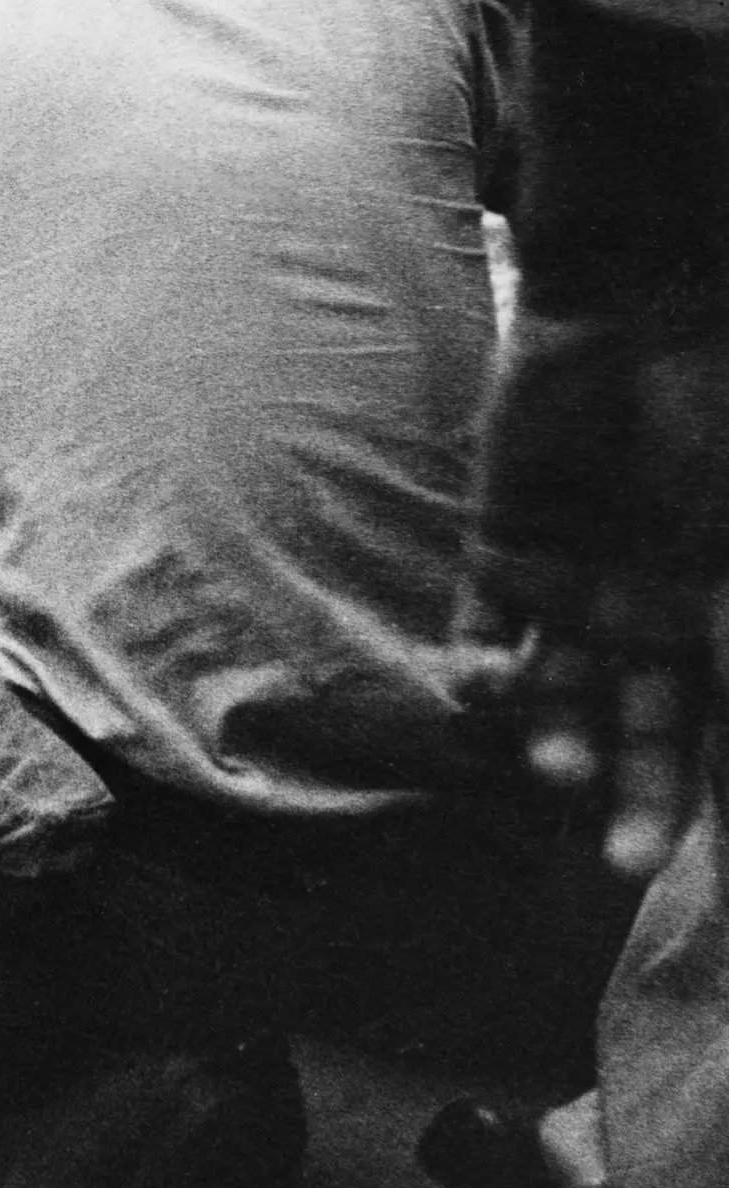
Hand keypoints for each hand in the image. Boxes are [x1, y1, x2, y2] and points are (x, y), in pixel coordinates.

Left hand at [459, 303, 728, 880]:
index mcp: (718, 617)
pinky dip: (482, 672)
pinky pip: (485, 632)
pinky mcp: (505, 552)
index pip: (713, 730)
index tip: (705, 867)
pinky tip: (484, 690)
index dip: (706, 797)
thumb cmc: (718, 425)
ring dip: (554, 739)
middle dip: (636, 798)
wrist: (640, 320)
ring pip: (559, 695)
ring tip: (554, 766)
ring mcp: (577, 589)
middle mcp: (652, 617)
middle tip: (624, 862)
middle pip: (642, 732)